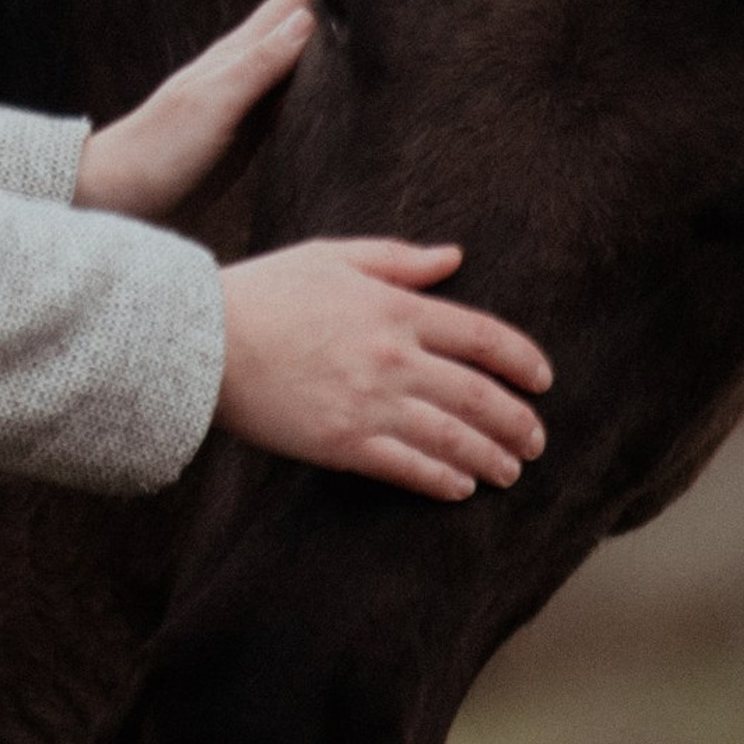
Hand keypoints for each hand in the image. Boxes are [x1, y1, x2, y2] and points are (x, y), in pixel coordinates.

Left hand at [74, 0, 317, 220]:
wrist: (122, 194)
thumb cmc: (161, 147)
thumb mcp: (213, 102)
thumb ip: (258, 64)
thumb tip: (307, 18)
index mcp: (236, 53)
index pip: (287, 4)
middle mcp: (245, 70)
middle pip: (297, 29)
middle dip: (333, 6)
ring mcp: (248, 101)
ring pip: (298, 63)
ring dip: (328, 46)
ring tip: (370, 30)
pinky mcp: (250, 135)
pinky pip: (292, 101)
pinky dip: (316, 89)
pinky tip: (335, 91)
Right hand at [218, 238, 551, 498]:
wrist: (200, 338)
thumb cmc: (263, 291)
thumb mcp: (330, 256)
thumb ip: (397, 258)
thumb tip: (454, 258)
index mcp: (394, 308)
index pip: (483, 336)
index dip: (523, 360)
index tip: (544, 380)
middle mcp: (394, 357)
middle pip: (480, 395)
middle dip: (518, 422)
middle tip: (536, 440)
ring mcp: (372, 404)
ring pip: (455, 438)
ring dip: (492, 458)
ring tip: (510, 471)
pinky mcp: (344, 444)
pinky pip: (411, 469)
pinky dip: (443, 480)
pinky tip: (460, 487)